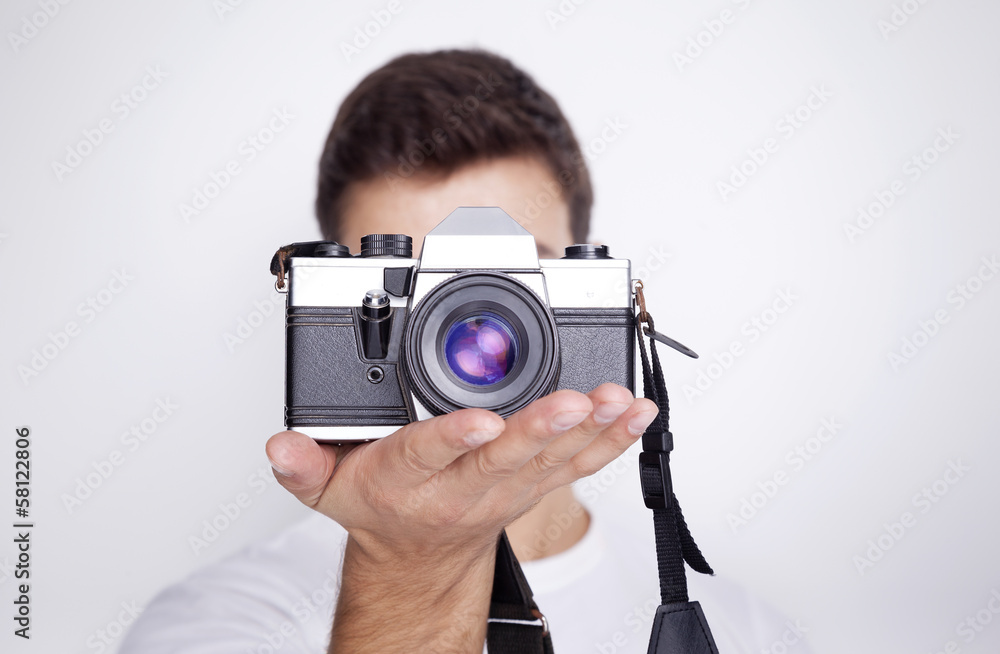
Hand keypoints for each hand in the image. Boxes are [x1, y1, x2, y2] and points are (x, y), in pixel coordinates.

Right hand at [265, 383, 657, 560]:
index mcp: (412, 479)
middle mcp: (466, 486)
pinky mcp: (536, 484)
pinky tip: (636, 412)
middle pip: (506, 455)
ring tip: (615, 400)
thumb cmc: (382, 509)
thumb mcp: (328, 490)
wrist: (420, 557)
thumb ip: (304, 465)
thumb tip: (280, 445)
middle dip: (541, 428)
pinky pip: (580, 464)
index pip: (429, 454)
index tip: (481, 419)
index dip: (455, 437)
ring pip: (552, 459)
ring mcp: (508, 487)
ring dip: (589, 430)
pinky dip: (612, 439)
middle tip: (573, 400)